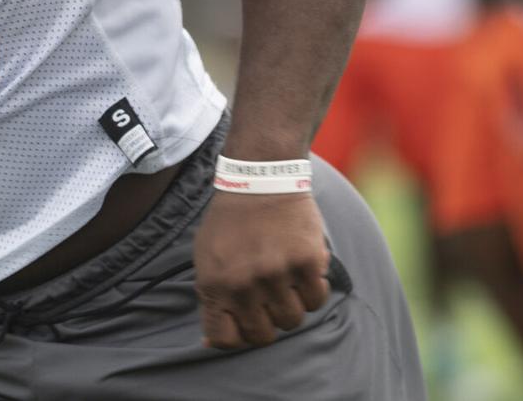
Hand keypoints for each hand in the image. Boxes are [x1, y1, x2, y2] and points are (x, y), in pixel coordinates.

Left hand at [193, 191, 329, 349]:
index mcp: (214, 285)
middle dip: (267, 321)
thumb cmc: (231, 222)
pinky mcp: (306, 261)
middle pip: (263, 336)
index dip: (238, 336)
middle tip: (268, 298)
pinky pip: (317, 299)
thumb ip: (211, 299)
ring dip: (292, 305)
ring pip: (292, 320)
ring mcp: (276, 274)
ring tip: (286, 279)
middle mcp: (243, 284)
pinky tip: (303, 270)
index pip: (225, 340)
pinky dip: (313, 289)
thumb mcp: (206, 258)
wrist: (261, 178)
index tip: (245, 321)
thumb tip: (210, 344)